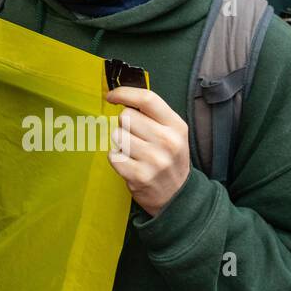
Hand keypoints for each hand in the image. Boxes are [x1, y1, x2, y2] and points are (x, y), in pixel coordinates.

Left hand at [105, 86, 190, 216]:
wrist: (178, 197)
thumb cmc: (169, 158)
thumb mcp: (173, 133)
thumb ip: (153, 114)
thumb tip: (122, 96)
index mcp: (176, 126)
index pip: (147, 99)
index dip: (124, 93)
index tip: (112, 96)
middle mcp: (167, 141)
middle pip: (126, 116)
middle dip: (125, 124)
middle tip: (136, 137)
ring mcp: (154, 160)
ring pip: (117, 135)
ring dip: (120, 142)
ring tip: (135, 153)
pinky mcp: (139, 176)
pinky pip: (113, 155)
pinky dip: (117, 158)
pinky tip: (131, 164)